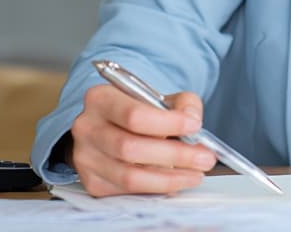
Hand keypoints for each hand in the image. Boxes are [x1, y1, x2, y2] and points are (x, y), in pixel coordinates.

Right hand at [68, 85, 214, 195]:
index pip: (134, 115)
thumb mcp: (160, 98)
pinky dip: (157, 188)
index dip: (168, 123)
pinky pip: (128, 191)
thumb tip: (192, 120)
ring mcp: (85, 158)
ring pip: (130, 176)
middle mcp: (87, 128)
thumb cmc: (138, 112)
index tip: (195, 127)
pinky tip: (175, 181)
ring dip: (170, 178)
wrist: (112, 129)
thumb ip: (183, 104)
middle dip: (175, 155)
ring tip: (196, 174)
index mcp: (100, 99)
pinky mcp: (92, 182)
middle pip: (131, 148)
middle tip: (205, 158)